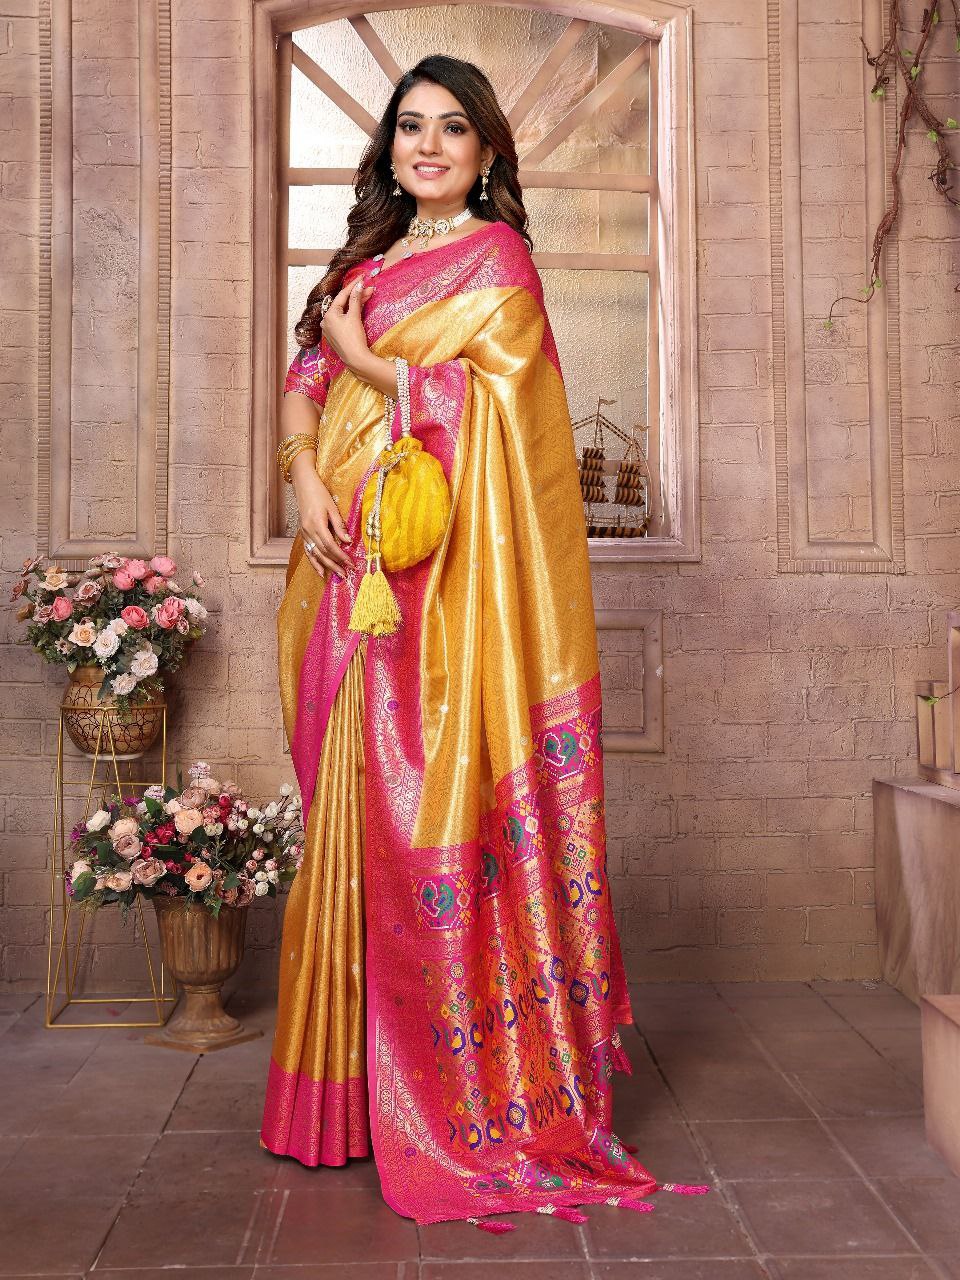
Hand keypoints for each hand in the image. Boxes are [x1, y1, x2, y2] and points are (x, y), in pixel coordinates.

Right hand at [291, 461, 352, 578]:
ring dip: (326, 566)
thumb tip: (348, 541)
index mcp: (317, 524)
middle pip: (323, 552)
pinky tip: (320, 571)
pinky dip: (314, 562)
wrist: (303, 485)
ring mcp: (304, 533)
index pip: (331, 545)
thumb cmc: (319, 493)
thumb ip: (339, 525)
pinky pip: (308, 551)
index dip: (341, 556)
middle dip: (335, 564)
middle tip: (346, 574)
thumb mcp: (332, 507)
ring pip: (315, 554)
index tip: (351, 563)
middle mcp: (308, 531)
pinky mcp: (303, 533)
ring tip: (337, 575)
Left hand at [320, 275, 374, 369]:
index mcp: (328, 314)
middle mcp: (326, 321)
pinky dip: (351, 313)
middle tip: (369, 288)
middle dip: (356, 295)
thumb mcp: (354, 316)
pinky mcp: (336, 335)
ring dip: (355, 304)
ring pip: (343, 311)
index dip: (353, 285)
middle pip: (343, 303)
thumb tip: (359, 285)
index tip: (362, 277)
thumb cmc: (353, 338)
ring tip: (367, 296)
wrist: (356, 359)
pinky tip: (359, 308)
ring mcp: (330, 329)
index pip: (342, 295)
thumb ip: (356, 299)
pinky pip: (343, 320)